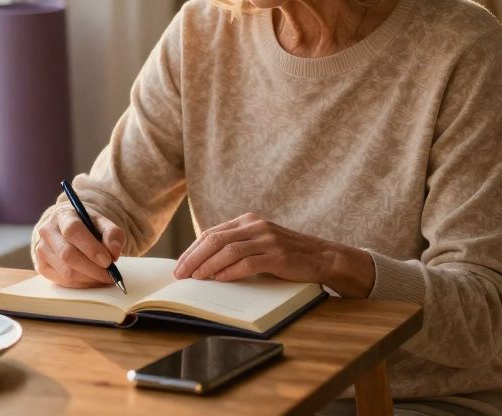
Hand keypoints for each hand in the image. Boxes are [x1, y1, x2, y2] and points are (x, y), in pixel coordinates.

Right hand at [34, 206, 125, 287]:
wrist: (66, 227)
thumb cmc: (86, 226)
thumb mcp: (101, 223)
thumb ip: (112, 234)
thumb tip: (113, 252)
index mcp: (63, 215)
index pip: (73, 231)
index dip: (91, 248)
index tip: (108, 260)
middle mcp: (47, 231)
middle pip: (68, 255)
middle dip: (92, 268)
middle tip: (110, 274)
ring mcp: (41, 250)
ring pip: (65, 271)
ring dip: (89, 278)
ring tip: (103, 277)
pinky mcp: (41, 266)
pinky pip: (62, 281)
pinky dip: (81, 284)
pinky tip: (92, 279)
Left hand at [173, 212, 376, 295]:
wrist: (322, 257)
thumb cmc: (286, 255)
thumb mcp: (259, 244)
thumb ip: (237, 247)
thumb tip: (203, 265)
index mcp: (248, 221)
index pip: (212, 233)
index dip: (192, 250)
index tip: (179, 266)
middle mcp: (256, 226)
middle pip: (215, 239)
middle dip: (194, 258)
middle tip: (180, 274)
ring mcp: (267, 239)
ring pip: (228, 250)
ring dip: (208, 266)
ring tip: (195, 279)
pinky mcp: (278, 255)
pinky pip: (248, 263)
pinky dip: (230, 272)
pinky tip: (219, 280)